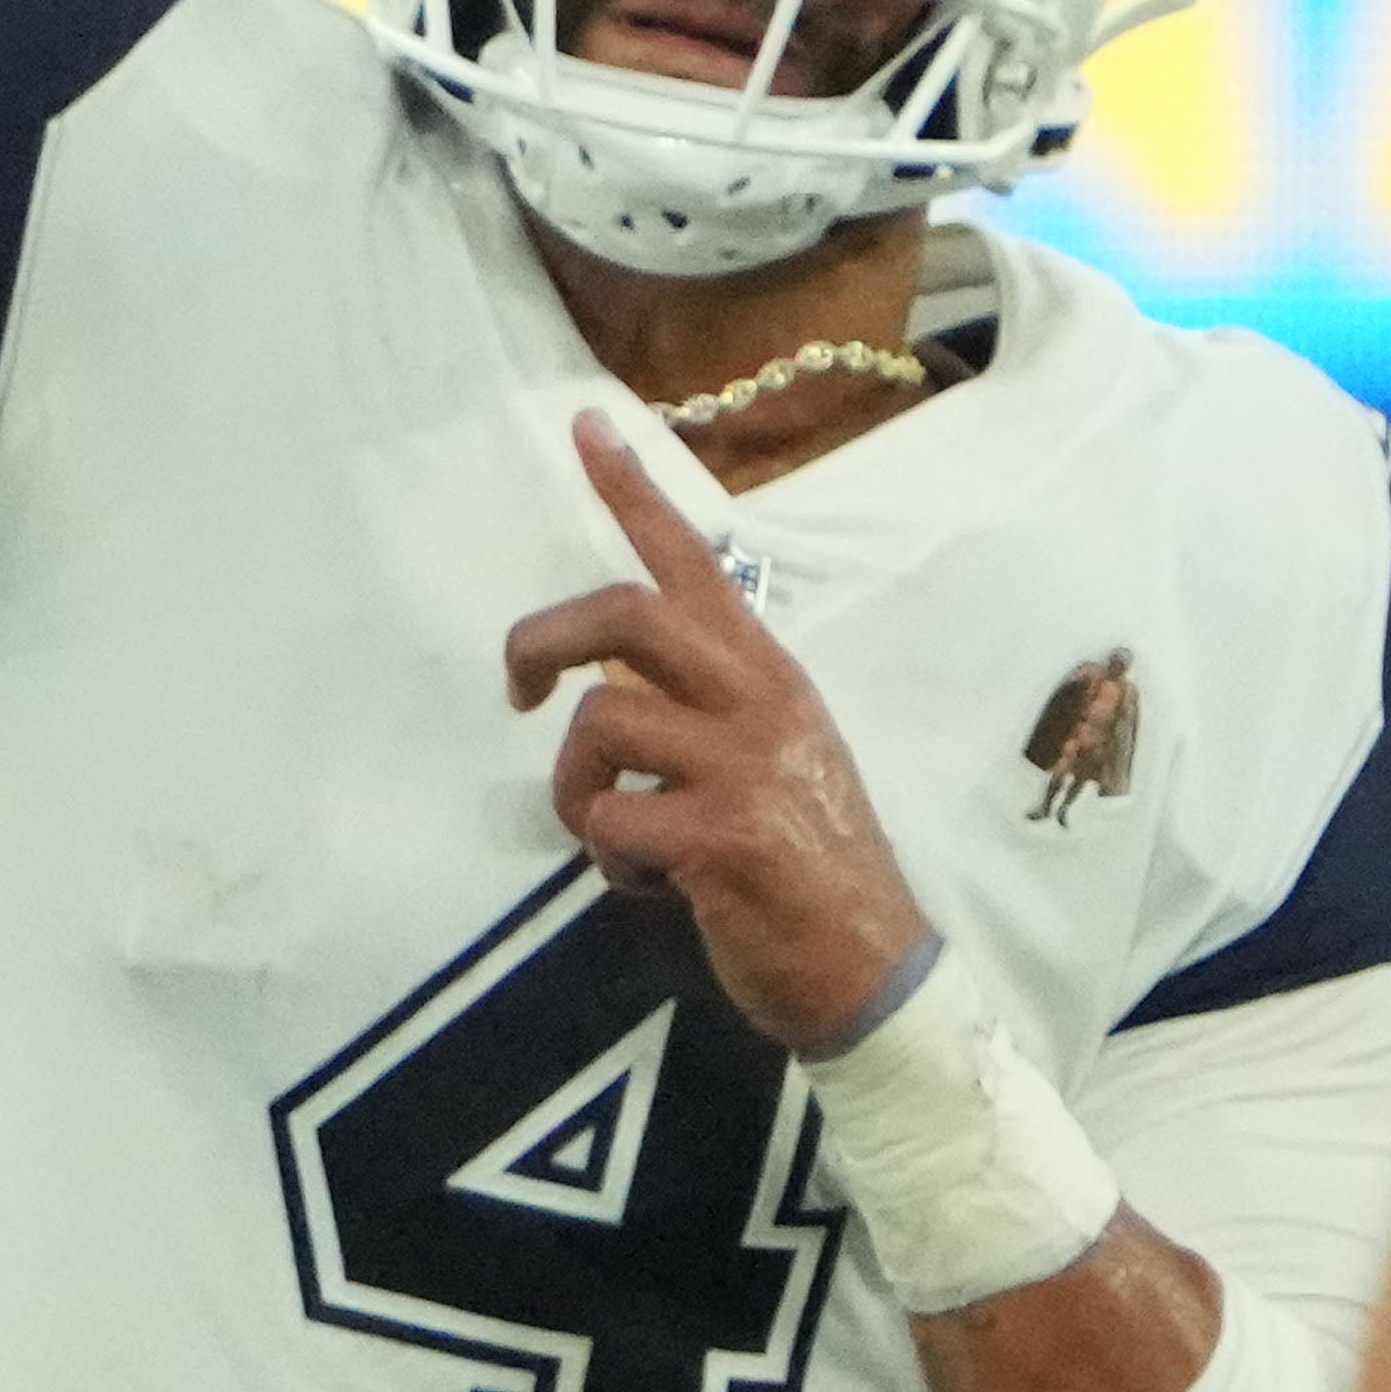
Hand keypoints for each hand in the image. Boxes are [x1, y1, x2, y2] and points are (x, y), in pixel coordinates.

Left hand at [500, 414, 932, 1052]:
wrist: (872, 964)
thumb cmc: (812, 859)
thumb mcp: (777, 754)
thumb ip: (708, 706)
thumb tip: (613, 688)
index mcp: (766, 672)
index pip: (692, 562)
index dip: (632, 492)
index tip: (585, 427)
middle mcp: (757, 699)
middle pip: (624, 616)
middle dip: (544, 640)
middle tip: (519, 687)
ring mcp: (741, 764)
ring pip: (601, 725)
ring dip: (578, 791)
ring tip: (617, 835)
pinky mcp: (721, 834)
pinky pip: (612, 820)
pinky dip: (609, 858)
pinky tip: (651, 881)